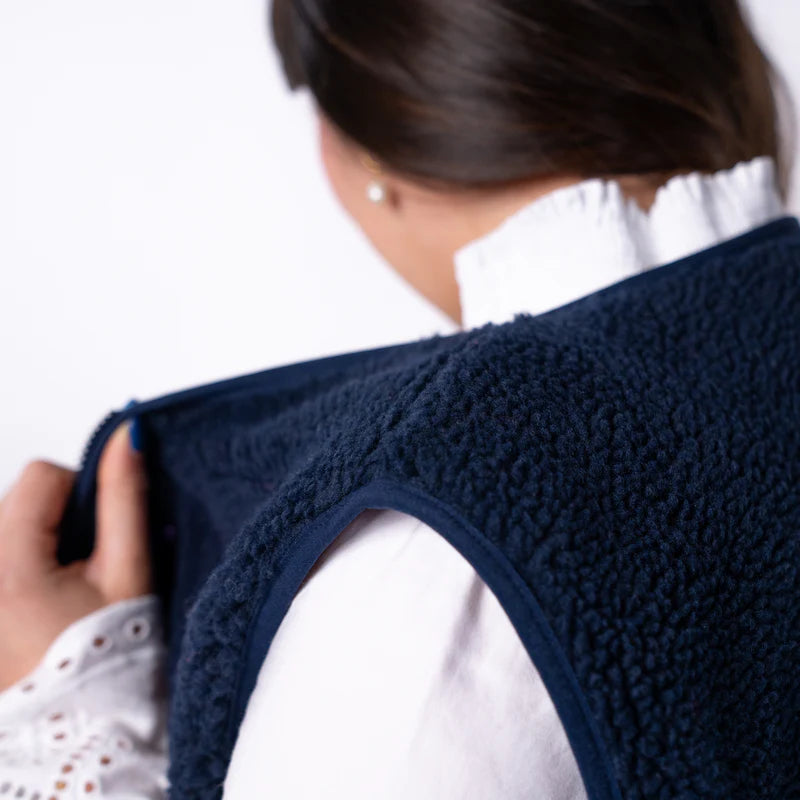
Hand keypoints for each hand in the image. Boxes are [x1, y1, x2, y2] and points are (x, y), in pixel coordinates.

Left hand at [0, 421, 150, 688]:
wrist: (81, 727)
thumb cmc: (106, 655)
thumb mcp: (126, 572)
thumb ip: (125, 498)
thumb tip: (127, 437)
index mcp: (7, 562)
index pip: (42, 476)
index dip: (82, 493)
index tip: (97, 537)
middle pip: (16, 498)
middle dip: (53, 518)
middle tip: (79, 567)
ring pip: (5, 524)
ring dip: (33, 539)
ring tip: (57, 586)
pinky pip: (0, 550)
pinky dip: (18, 559)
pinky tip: (36, 595)